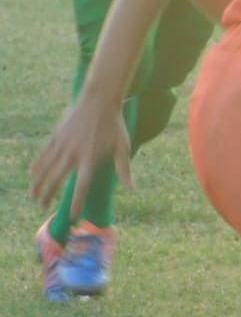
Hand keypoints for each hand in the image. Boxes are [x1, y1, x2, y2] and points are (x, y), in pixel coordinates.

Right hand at [29, 97, 132, 216]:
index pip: (81, 186)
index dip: (76, 202)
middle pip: (56, 181)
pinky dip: (37, 165)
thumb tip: (132, 188)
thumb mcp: (123, 146)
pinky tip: (32, 174)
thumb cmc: (114, 124)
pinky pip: (43, 154)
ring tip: (34, 196)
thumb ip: (124, 169)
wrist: (100, 100)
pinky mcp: (56, 136)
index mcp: (90, 159)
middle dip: (48, 196)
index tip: (72, 217)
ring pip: (45, 169)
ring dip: (38, 184)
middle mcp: (73, 155)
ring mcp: (62, 145)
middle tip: (43, 207)